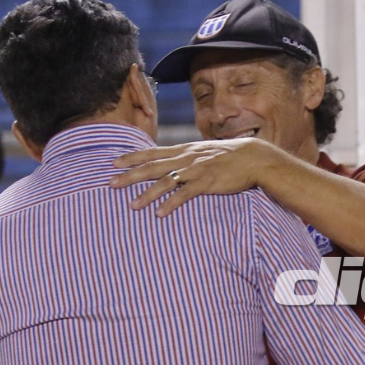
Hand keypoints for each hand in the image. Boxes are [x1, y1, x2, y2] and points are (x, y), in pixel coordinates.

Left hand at [111, 139, 284, 216]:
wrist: (253, 157)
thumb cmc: (229, 157)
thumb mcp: (204, 152)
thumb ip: (187, 158)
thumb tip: (173, 164)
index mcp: (184, 150)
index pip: (152, 152)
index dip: (132, 157)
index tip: (113, 163)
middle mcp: (186, 158)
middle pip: (152, 166)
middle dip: (130, 175)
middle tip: (111, 183)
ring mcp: (196, 170)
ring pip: (166, 181)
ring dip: (147, 193)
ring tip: (132, 205)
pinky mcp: (207, 182)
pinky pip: (185, 194)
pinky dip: (171, 203)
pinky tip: (160, 213)